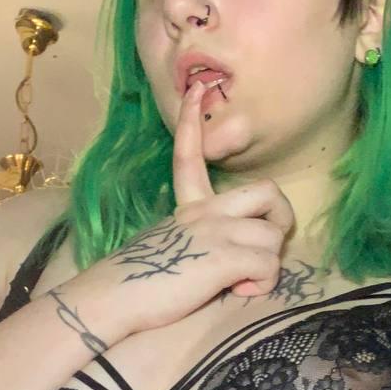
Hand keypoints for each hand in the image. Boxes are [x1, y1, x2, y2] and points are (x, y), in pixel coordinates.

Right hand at [66, 79, 294, 335]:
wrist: (110, 299)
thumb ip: (197, 243)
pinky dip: (260, 286)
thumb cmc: (135, 285)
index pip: (189, 157)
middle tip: (264, 247)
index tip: (195, 90)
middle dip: (280, 220)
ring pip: (273, 238)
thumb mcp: (166, 250)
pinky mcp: (223, 257)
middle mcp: (204, 212)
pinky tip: (236, 291)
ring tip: (238, 284)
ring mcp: (215, 231)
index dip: (191, 123)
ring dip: (265, 267)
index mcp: (187, 209)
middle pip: (268, 193)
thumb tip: (225, 262)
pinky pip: (268, 266)